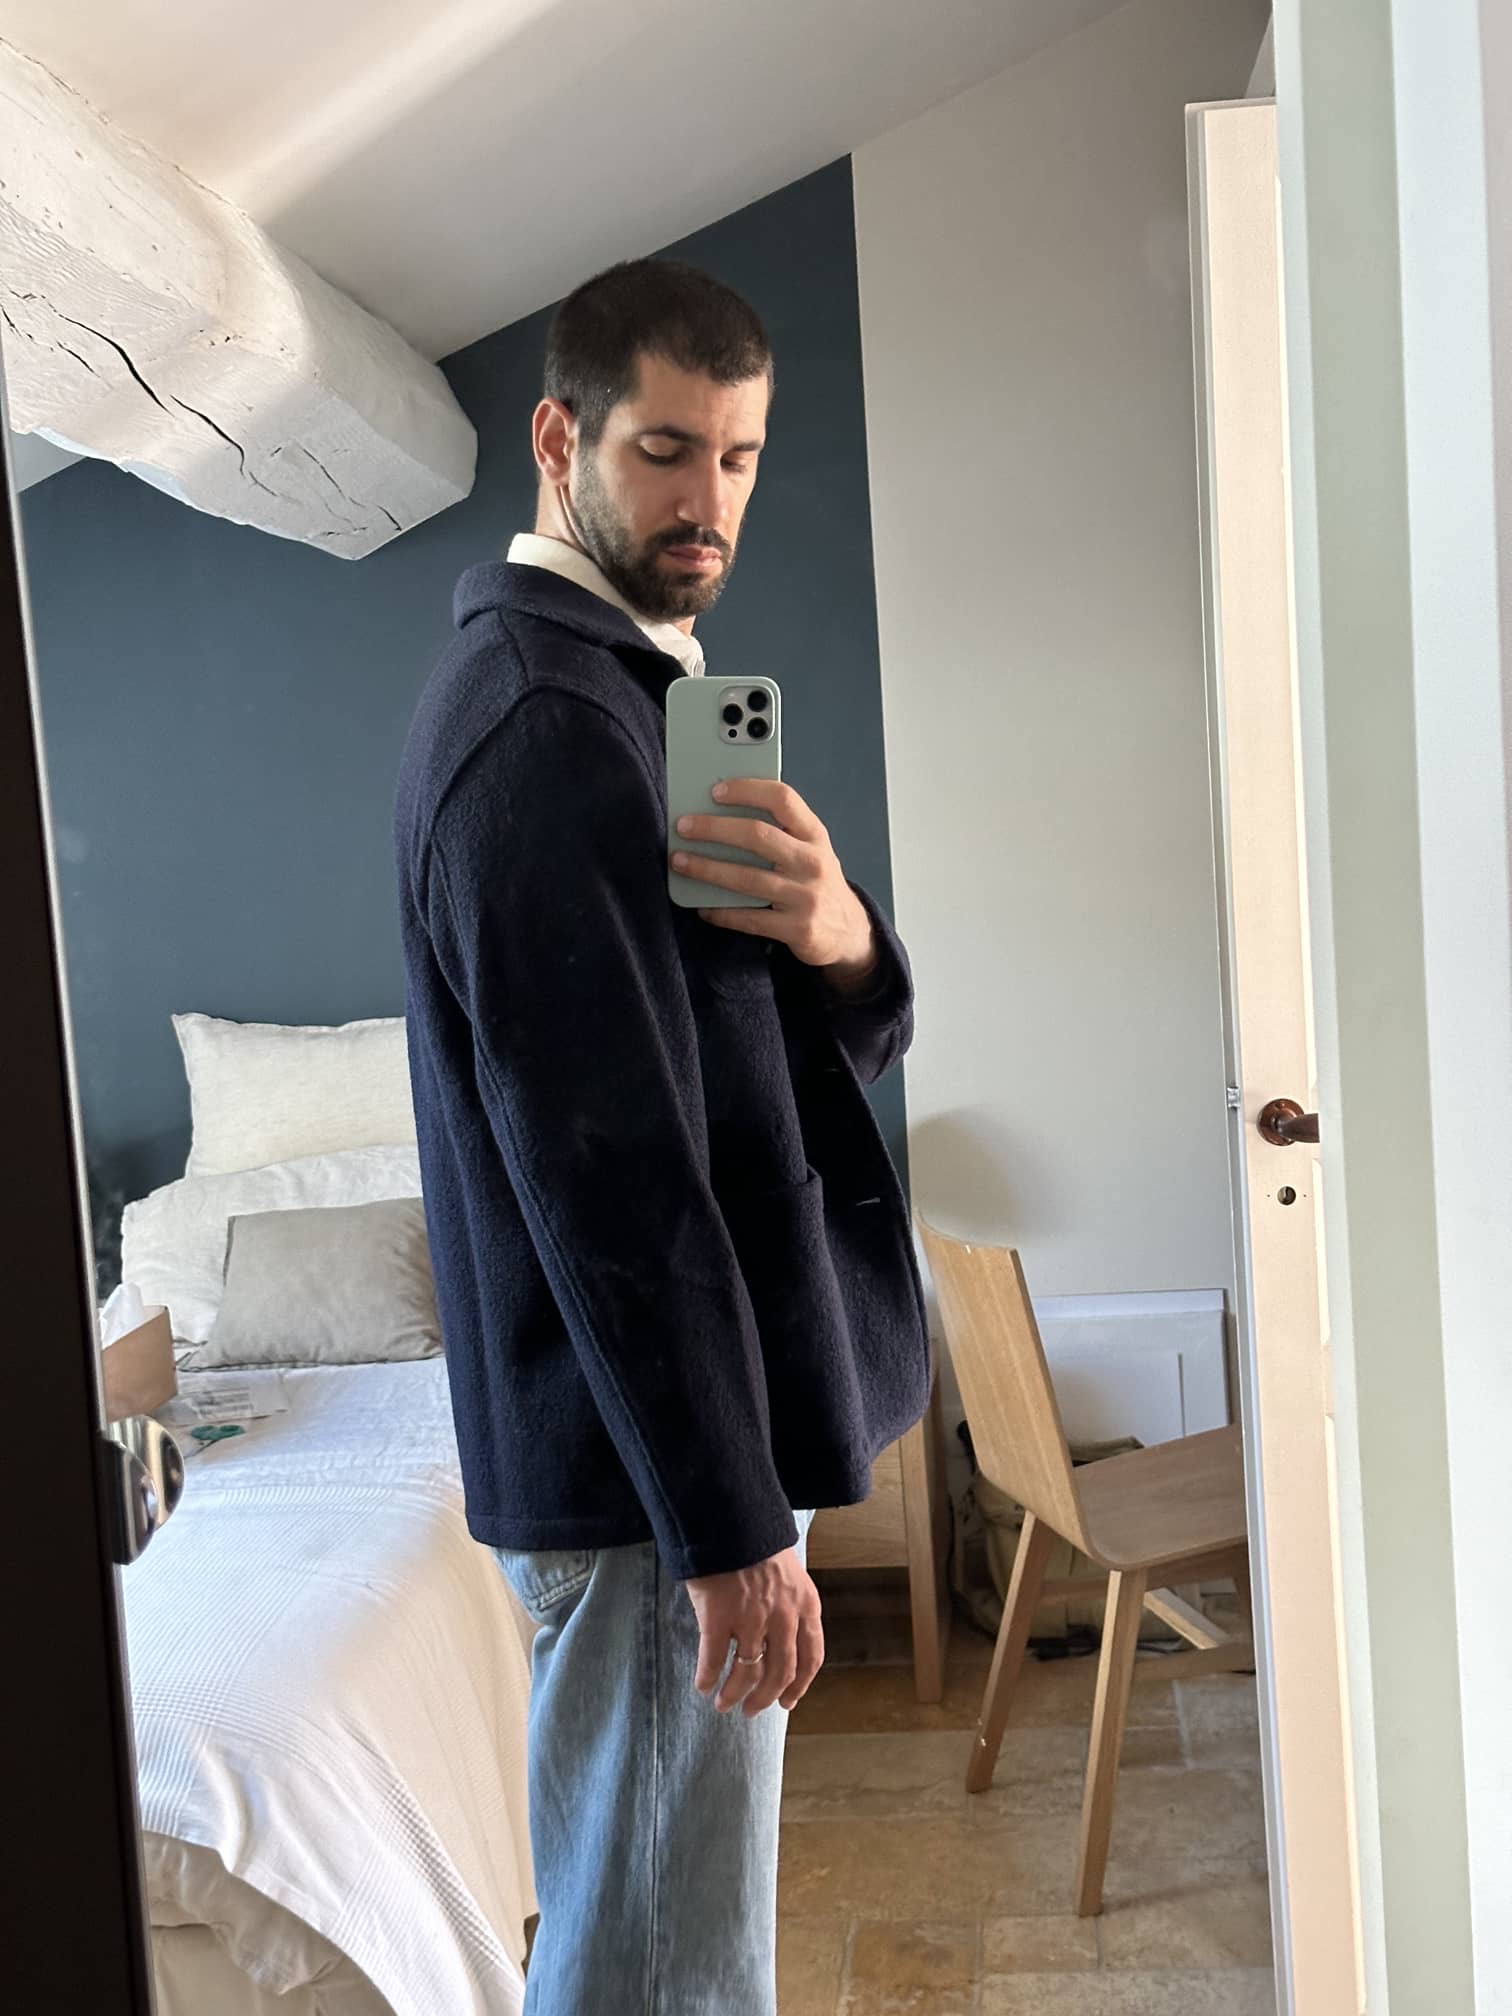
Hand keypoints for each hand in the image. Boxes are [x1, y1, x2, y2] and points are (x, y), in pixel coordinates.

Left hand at [670, 779, 877, 990]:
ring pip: (747, 878)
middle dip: (714, 828)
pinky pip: (749, 919)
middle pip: (758, 835)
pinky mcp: (797, 929)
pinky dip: (720, 912)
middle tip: (684, 826)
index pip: (783, 799)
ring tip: (679, 861)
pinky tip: (701, 906)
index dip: (747, 790)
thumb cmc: (816, 883)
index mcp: (815, 835)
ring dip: (707, 868)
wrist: (849, 932)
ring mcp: (806, 897)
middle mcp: (813, 862)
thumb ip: (779, 831)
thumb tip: (720, 813)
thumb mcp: (811, 850)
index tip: (716, 790)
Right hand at [685, 1544, 825, 1715]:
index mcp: (805, 1605)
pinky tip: (702, 1685)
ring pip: (747, 1672)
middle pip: (780, 1673)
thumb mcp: (789, 1573)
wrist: (730, 1515)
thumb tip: (781, 1640)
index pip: (811, 1657)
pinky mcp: (718, 1616)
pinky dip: (707, 1677)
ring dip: (734, 1694)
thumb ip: (790, 1605)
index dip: (799, 1685)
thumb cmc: (757, 1543)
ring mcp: (750, 1618)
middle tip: (751, 1711)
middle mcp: (782, 1616)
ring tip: (722, 1704)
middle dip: (765, 1698)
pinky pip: (713, 1659)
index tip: (787, 1702)